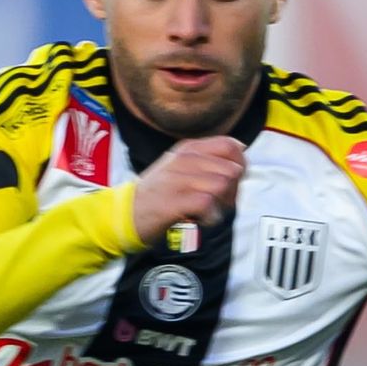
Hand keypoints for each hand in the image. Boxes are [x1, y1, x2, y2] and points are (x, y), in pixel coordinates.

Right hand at [130, 135, 247, 244]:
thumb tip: (241, 148)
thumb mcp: (181, 167)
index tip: (231, 182)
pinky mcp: (174, 200)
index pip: (230, 145)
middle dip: (233, 191)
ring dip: (221, 205)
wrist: (125, 214)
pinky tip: (200, 220)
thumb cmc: (158, 193)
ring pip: (222, 185)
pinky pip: (208, 204)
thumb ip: (209, 158)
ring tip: (206, 211)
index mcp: (188, 148)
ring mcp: (178, 179)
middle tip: (217, 203)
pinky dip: (210, 217)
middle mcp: (183, 159)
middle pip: (231, 169)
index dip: (240, 166)